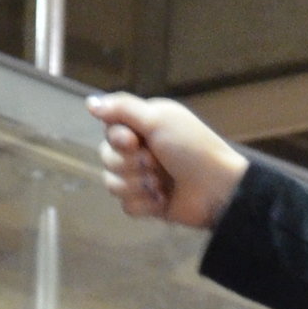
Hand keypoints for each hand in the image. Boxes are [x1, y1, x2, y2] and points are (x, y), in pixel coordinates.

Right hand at [87, 93, 248, 229]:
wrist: (217, 189)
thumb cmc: (192, 149)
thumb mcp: (159, 119)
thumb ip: (122, 108)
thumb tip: (90, 103)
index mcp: (142, 127)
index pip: (109, 129)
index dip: (117, 138)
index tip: (134, 141)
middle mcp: (140, 150)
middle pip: (105, 157)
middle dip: (129, 164)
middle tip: (155, 164)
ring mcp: (143, 178)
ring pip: (112, 182)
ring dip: (136, 184)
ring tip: (161, 184)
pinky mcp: (148, 204)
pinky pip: (126, 206)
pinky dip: (144, 204)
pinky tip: (163, 200)